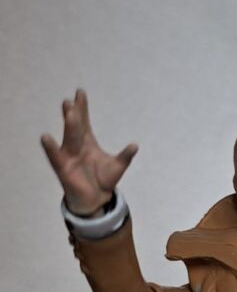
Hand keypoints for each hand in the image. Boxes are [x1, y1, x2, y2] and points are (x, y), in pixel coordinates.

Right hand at [40, 88, 137, 215]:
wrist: (96, 198)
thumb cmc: (103, 179)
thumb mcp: (117, 167)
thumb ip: (125, 156)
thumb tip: (135, 145)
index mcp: (87, 141)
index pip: (85, 120)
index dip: (82, 107)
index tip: (80, 92)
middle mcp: (76, 145)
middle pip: (75, 126)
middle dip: (74, 113)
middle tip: (70, 100)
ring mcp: (69, 155)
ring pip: (69, 138)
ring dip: (69, 126)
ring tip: (67, 112)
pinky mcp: (63, 168)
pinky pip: (55, 156)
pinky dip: (50, 148)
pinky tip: (45, 137)